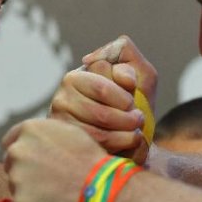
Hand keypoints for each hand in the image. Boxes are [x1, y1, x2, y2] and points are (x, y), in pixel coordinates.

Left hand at [2, 119, 107, 201]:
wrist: (101, 190)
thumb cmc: (91, 162)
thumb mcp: (70, 132)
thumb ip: (46, 135)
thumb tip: (38, 143)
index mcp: (30, 130)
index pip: (10, 140)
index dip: (23, 151)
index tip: (30, 160)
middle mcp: (18, 151)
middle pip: (12, 164)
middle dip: (25, 171)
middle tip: (48, 180)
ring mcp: (16, 178)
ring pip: (16, 187)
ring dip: (29, 191)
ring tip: (54, 194)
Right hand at [47, 36, 157, 158]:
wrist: (137, 138)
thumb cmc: (137, 103)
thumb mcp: (140, 73)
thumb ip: (124, 54)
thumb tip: (90, 59)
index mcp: (76, 77)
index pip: (101, 87)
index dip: (124, 97)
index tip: (133, 102)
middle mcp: (62, 99)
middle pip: (100, 113)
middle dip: (128, 119)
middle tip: (139, 120)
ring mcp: (62, 125)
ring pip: (98, 132)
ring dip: (126, 133)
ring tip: (136, 131)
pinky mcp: (69, 146)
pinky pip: (96, 148)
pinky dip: (119, 145)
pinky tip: (128, 141)